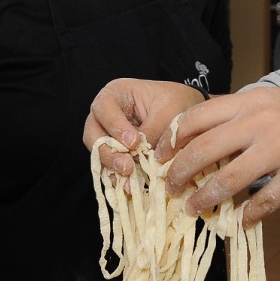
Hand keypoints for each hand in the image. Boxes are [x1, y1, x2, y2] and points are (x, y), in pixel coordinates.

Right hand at [84, 78, 204, 175]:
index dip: (115, 126)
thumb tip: (141, 157)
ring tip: (130, 181)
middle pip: (93, 135)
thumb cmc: (176, 103)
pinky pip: (110, 167)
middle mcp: (105, 115)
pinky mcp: (115, 154)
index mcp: (115, 94)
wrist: (186, 112)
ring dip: (113, 168)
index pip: (104, 108)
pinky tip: (130, 186)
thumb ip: (152, 132)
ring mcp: (107, 135)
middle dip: (109, 153)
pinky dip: (120, 177)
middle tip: (127, 167)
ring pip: (99, 154)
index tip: (134, 142)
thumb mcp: (168, 112)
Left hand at [163, 88, 279, 224]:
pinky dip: (247, 215)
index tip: (159, 157)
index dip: (172, 140)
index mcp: (250, 102)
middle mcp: (261, 122)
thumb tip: (195, 140)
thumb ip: (237, 117)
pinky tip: (240, 222)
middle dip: (179, 173)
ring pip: (228, 180)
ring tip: (194, 209)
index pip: (197, 118)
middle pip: (203, 150)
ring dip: (205, 198)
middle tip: (169, 188)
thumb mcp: (270, 103)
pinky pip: (264, 201)